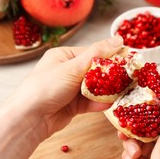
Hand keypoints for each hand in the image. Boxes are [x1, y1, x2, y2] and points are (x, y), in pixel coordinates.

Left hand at [0, 36, 123, 158]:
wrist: (29, 119)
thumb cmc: (45, 87)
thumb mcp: (72, 67)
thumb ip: (97, 54)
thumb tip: (118, 39)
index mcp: (65, 56)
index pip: (93, 53)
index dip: (112, 56)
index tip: (129, 59)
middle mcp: (69, 71)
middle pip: (97, 71)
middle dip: (112, 75)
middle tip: (130, 77)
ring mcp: (71, 89)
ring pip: (96, 88)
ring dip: (108, 91)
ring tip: (125, 91)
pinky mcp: (74, 106)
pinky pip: (92, 102)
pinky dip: (101, 103)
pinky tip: (111, 104)